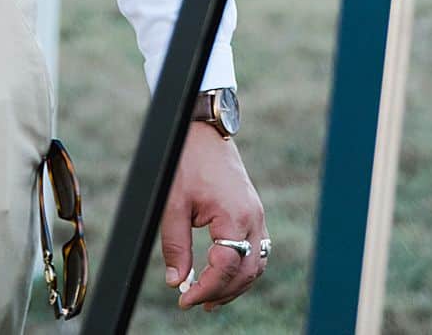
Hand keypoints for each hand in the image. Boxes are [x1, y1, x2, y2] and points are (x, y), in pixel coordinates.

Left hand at [162, 124, 267, 309]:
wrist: (202, 129)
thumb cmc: (186, 161)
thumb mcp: (173, 203)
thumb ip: (175, 245)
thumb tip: (176, 281)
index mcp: (235, 216)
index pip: (226, 267)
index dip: (206, 289)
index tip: (185, 299)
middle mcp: (253, 218)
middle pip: (245, 272)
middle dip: (220, 292)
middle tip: (194, 301)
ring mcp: (257, 215)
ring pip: (255, 265)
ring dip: (234, 285)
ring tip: (209, 298)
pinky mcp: (254, 212)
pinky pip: (255, 251)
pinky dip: (241, 268)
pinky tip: (223, 275)